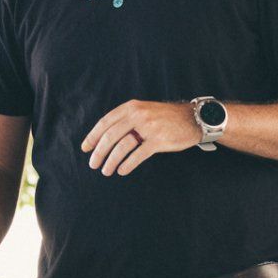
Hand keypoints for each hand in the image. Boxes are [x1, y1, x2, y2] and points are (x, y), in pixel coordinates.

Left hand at [82, 100, 201, 176]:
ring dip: (111, 161)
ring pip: (122, 146)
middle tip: (93, 164)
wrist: (192, 118)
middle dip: (99, 152)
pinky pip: (138, 155)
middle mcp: (138, 115)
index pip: (105, 122)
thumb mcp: (144, 110)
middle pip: (110, 135)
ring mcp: (149, 127)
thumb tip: (105, 136)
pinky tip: (122, 170)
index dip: (93, 136)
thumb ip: (127, 119)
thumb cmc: (165, 118)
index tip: (85, 148)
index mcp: (131, 107)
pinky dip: (127, 164)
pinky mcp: (159, 140)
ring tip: (106, 171)